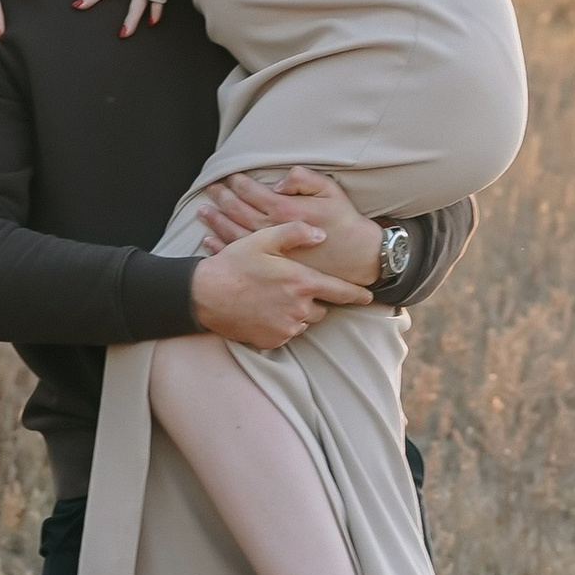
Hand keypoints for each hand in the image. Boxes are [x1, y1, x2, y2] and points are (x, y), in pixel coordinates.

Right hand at [189, 220, 345, 349]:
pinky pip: (287, 332)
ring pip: (305, 321)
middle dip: (314, 299)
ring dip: (298, 312)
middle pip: (322, 308)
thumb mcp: (263, 239)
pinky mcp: (273, 341)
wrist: (205, 295)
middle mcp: (299, 309)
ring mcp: (286, 328)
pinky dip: (282, 324)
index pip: (341, 291)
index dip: (357, 294)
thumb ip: (296, 233)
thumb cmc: (235, 264)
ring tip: (275, 298)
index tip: (369, 297)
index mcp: (301, 282)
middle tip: (293, 288)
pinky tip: (265, 311)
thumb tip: (321, 235)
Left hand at [199, 164, 380, 296]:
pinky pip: (239, 255)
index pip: (253, 193)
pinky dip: (220, 246)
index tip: (229, 176)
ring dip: (215, 220)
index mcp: (285, 211)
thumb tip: (277, 181)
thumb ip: (303, 179)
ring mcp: (270, 252)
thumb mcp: (330, 191)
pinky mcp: (270, 267)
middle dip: (222, 197)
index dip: (238, 183)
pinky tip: (208, 240)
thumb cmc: (343, 221)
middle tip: (210, 188)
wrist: (357, 257)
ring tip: (203, 210)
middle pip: (238, 211)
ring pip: (234, 233)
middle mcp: (273, 232)